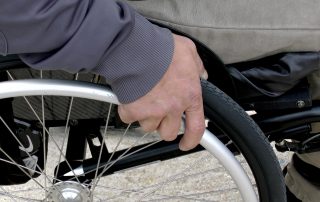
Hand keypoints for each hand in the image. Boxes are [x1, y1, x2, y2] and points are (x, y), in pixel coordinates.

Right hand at [118, 34, 205, 150]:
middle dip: (163, 125)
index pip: (196, 127)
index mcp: (189, 95)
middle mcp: (173, 107)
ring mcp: (153, 111)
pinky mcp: (134, 111)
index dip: (191, 140)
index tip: (186, 143)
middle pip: (168, 132)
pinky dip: (128, 110)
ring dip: (146, 116)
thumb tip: (201, 74)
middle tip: (158, 112)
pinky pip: (130, 118)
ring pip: (149, 126)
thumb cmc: (162, 49)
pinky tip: (130, 96)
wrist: (136, 49)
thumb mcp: (188, 51)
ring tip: (143, 98)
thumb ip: (197, 66)